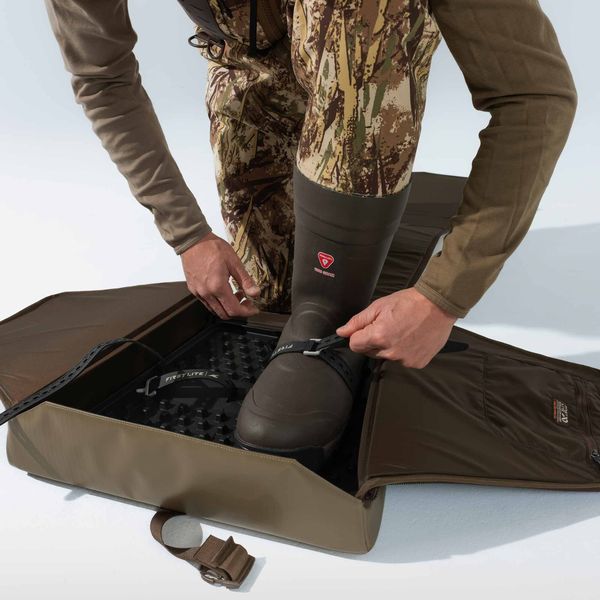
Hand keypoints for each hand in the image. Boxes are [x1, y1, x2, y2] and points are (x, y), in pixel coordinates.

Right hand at [181, 232, 260, 318]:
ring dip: (228, 307)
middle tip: (247, 302)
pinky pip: (207, 303)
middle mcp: (206, 293)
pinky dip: (218, 303)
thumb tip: (256, 293)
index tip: (254, 308)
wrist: (192, 240)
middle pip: (225, 314)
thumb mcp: (234, 262)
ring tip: (237, 294)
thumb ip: (245, 280)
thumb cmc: (212, 247)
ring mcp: (198, 293)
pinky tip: (225, 291)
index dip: (247, 312)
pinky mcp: (193, 290)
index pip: (234, 310)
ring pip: (215, 311)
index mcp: (218, 286)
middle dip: (239, 312)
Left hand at [336, 287, 457, 367]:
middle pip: (370, 352)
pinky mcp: (416, 363)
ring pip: (386, 356)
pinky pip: (402, 360)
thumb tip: (342, 332)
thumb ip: (358, 321)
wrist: (439, 305)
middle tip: (388, 325)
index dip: (358, 335)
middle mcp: (390, 351)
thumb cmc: (410, 302)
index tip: (367, 329)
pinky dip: (404, 351)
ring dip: (389, 347)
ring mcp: (404, 359)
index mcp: (378, 336)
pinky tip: (412, 338)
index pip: (354, 345)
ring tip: (402, 330)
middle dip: (374, 340)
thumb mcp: (379, 306)